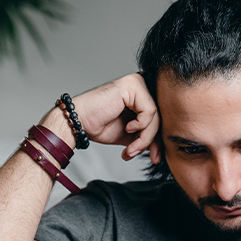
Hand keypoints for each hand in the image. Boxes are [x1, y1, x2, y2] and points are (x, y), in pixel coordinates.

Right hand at [39, 73, 160, 160]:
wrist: (79, 123)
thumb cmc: (99, 125)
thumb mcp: (131, 135)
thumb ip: (147, 137)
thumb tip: (162, 150)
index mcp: (141, 95)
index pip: (160, 118)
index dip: (158, 140)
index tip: (154, 158)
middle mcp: (141, 85)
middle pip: (160, 117)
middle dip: (152, 141)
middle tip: (142, 155)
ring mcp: (137, 83)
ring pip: (156, 116)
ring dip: (145, 138)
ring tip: (130, 148)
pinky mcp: (132, 85)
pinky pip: (149, 111)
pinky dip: (141, 127)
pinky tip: (128, 129)